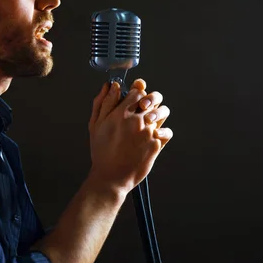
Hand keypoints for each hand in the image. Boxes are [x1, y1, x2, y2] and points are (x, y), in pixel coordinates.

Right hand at [87, 78, 172, 193]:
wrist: (111, 177)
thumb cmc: (102, 151)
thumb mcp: (96, 124)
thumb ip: (105, 102)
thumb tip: (111, 85)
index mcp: (121, 113)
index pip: (138, 91)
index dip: (138, 92)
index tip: (136, 98)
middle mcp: (137, 120)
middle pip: (154, 98)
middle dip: (151, 101)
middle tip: (144, 108)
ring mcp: (148, 132)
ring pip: (163, 112)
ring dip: (158, 115)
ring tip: (150, 122)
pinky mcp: (156, 144)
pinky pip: (167, 132)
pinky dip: (163, 132)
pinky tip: (155, 136)